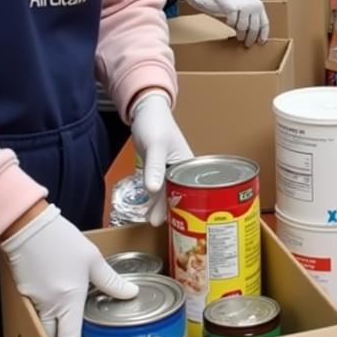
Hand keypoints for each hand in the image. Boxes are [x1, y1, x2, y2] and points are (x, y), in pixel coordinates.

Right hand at [1, 204, 138, 336]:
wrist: (29, 227)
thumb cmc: (63, 242)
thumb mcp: (93, 260)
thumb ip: (111, 281)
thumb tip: (131, 293)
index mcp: (68, 302)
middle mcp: (49, 308)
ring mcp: (34, 301)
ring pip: (43, 329)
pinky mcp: (25, 292)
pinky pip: (37, 314)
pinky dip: (46, 320)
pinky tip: (56, 317)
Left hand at [130, 92, 193, 225]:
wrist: (145, 111)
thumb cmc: (155, 123)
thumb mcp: (156, 145)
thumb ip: (155, 167)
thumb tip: (154, 190)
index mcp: (191, 165)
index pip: (190, 191)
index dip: (185, 208)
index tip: (178, 223)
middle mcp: (185, 170)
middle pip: (181, 195)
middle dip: (174, 212)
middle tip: (161, 226)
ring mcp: (173, 171)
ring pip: (170, 193)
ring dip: (163, 207)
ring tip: (153, 222)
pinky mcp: (161, 171)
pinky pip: (161, 189)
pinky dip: (155, 199)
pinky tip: (149, 209)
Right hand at [186, 0, 268, 46]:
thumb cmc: (236, 3)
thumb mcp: (247, 11)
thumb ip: (251, 20)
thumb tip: (254, 37)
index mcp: (259, 7)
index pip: (264, 23)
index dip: (263, 34)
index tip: (261, 42)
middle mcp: (254, 6)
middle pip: (254, 28)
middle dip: (251, 38)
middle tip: (248, 44)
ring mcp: (244, 7)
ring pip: (243, 27)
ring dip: (241, 34)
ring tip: (240, 37)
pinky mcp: (234, 8)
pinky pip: (232, 22)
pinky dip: (231, 24)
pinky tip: (230, 22)